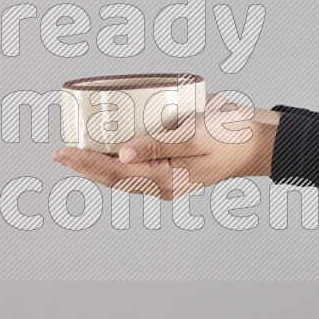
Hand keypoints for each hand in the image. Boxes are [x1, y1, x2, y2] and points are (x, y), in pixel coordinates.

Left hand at [52, 101, 280, 199]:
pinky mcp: (173, 167)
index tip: (63, 152)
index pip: (115, 173)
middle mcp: (164, 183)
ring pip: (123, 175)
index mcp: (167, 179)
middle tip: (58, 152)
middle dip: (84, 165)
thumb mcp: (196, 134)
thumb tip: (123, 154)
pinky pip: (138, 166)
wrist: (259, 141)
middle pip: (113, 178)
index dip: (85, 163)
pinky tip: (108, 146)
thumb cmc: (233, 136)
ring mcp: (168, 178)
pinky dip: (117, 157)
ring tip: (75, 151)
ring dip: (98, 164)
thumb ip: (160, 143)